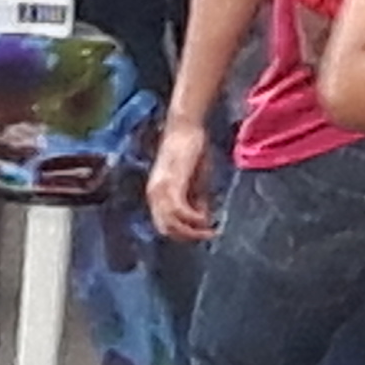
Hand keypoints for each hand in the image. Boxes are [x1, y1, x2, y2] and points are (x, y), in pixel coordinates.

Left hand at [147, 112, 223, 242]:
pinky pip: (179, 212)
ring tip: (210, 230)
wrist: (185, 127)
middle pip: (166, 229)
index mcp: (156, 194)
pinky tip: (205, 218)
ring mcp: (161, 190)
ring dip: (192, 231)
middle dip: (188, 236)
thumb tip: (201, 218)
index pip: (163, 225)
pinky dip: (193, 219)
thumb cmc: (191, 150)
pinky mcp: (171, 184)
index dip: (183, 234)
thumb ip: (195, 200)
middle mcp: (154, 195)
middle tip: (208, 234)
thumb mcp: (194, 181)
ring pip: (171, 224)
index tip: (202, 233)